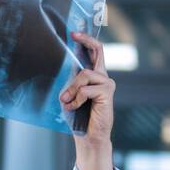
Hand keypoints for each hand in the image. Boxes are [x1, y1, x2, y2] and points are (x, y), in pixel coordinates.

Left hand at [60, 30, 114, 169]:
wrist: (88, 136)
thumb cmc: (78, 117)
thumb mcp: (70, 94)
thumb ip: (71, 80)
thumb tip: (62, 64)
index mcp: (95, 76)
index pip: (96, 52)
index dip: (87, 40)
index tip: (75, 32)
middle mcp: (103, 77)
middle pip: (98, 51)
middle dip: (86, 41)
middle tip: (73, 35)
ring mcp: (107, 84)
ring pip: (85, 74)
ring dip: (72, 88)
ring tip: (66, 100)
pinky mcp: (107, 93)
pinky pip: (86, 89)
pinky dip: (77, 98)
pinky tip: (73, 106)